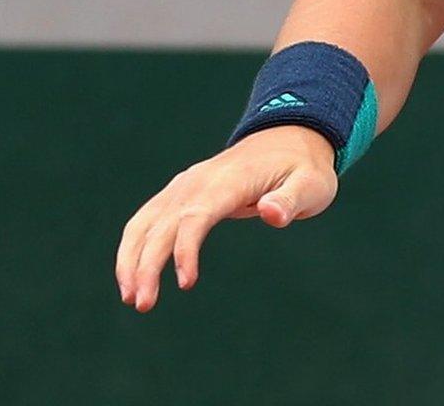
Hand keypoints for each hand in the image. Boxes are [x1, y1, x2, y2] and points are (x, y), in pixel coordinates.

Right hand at [114, 125, 337, 310]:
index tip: (185, 283)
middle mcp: (198, 181)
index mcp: (229, 181)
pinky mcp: (180, 194)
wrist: (288, 138)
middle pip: (162, 223)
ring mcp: (185, 186)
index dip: (185, 249)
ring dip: (131, 259)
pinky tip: (132, 277)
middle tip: (142, 304)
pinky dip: (134, 248)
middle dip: (147, 264)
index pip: (196, 215)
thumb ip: (291, 200)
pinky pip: (147, 221)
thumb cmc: (304, 168)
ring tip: (131, 298)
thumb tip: (270, 214)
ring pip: (144, 222)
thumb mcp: (312, 184)